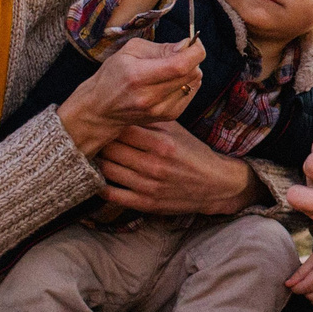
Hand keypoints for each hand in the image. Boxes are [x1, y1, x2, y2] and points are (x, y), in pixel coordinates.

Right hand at [57, 38, 204, 157]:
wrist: (101, 109)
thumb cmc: (113, 75)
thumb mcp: (130, 51)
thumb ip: (161, 47)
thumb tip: (187, 46)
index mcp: (139, 76)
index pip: (181, 65)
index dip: (195, 51)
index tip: (193, 42)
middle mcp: (151, 96)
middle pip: (192, 73)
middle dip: (191, 58)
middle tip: (178, 53)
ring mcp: (161, 110)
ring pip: (195, 83)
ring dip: (189, 71)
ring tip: (169, 69)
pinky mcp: (169, 116)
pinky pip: (191, 93)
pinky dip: (186, 83)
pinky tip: (170, 81)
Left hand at [95, 120, 258, 216]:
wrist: (215, 186)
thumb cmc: (194, 154)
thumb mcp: (178, 132)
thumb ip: (152, 120)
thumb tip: (126, 108)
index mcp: (162, 143)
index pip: (122, 130)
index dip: (111, 124)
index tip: (105, 122)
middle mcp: (154, 165)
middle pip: (111, 149)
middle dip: (102, 141)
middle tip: (96, 137)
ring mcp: (148, 186)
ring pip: (107, 169)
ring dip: (99, 161)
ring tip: (98, 154)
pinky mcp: (146, 204)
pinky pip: (112, 195)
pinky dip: (101, 185)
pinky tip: (101, 176)